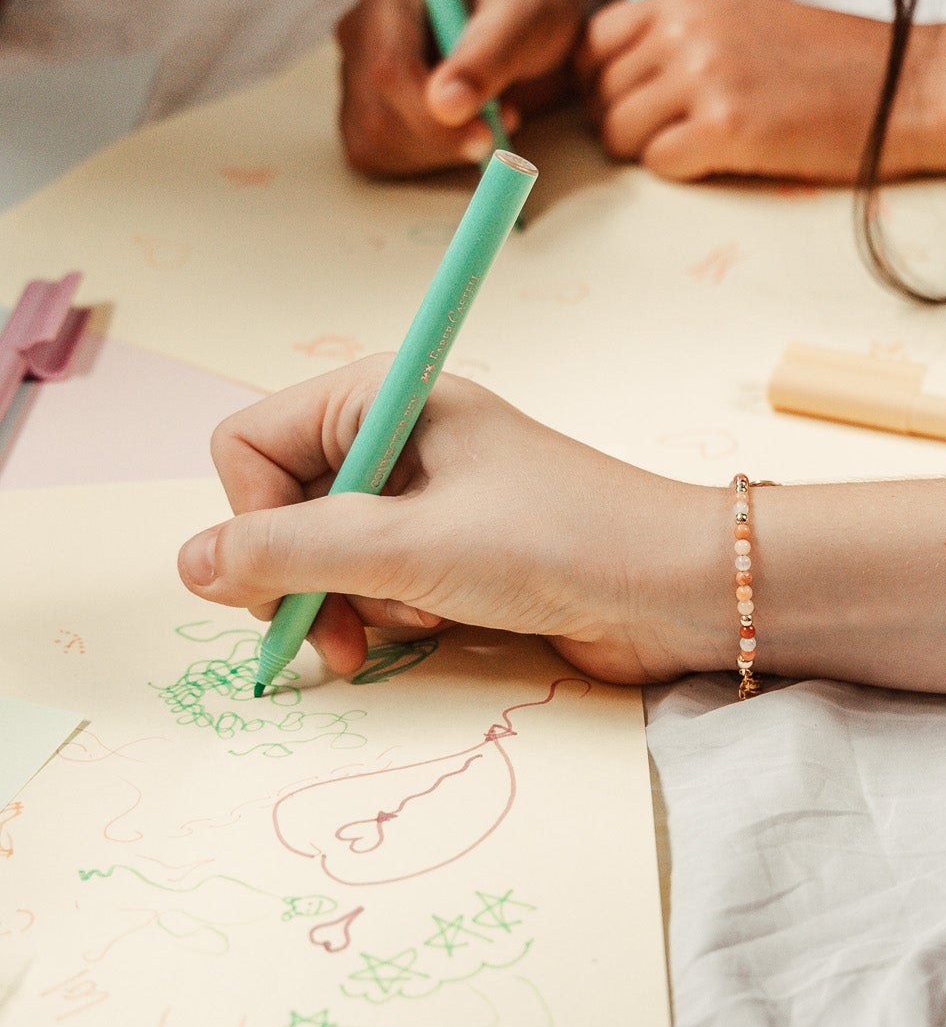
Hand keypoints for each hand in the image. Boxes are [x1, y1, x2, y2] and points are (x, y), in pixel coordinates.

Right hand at [175, 359, 723, 683]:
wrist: (675, 588)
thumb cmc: (557, 541)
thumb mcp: (409, 544)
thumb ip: (290, 552)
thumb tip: (190, 565)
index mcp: (384, 395)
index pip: (247, 442)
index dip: (250, 515)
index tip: (286, 574)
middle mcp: (396, 437)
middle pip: (280, 506)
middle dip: (302, 576)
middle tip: (338, 632)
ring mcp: (426, 495)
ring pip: (325, 556)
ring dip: (354, 603)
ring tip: (416, 622)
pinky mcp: (453, 550)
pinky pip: (375, 584)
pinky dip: (391, 615)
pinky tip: (441, 626)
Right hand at [336, 0, 603, 176]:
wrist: (529, 26)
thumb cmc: (528, 11)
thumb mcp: (523, 23)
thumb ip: (486, 60)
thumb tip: (445, 108)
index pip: (389, 71)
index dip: (432, 117)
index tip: (486, 137)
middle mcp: (362, 35)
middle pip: (378, 116)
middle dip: (442, 141)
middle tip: (500, 127)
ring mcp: (358, 76)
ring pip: (375, 143)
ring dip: (440, 151)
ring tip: (491, 119)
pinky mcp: (366, 113)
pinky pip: (378, 158)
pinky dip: (428, 161)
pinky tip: (463, 135)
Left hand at [574, 0, 938, 182]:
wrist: (910, 87)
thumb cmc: (836, 68)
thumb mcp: (748, 23)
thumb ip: (685, 38)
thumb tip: (625, 79)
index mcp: (688, 0)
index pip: (592, 43)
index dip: (602, 85)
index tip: (636, 109)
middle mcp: (686, 29)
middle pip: (598, 94)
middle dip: (625, 126)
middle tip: (675, 141)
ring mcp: (704, 75)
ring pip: (618, 133)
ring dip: (650, 154)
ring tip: (703, 152)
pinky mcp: (727, 127)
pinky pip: (658, 164)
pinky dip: (682, 173)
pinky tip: (725, 163)